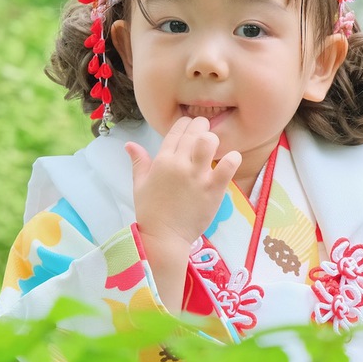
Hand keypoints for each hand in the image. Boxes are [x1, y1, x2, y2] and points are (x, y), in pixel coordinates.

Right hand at [124, 117, 240, 311]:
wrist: (164, 238)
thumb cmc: (151, 211)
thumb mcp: (139, 184)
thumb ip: (138, 162)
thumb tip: (130, 145)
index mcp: (162, 161)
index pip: (176, 130)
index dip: (186, 123)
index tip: (191, 126)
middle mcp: (180, 164)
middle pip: (196, 131)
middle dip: (202, 126)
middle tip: (205, 133)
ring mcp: (198, 176)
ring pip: (210, 142)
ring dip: (214, 140)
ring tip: (215, 148)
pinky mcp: (214, 189)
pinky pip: (228, 165)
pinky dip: (232, 159)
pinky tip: (230, 160)